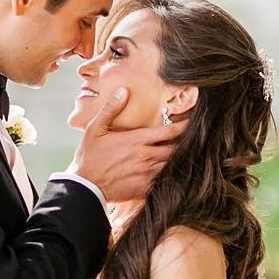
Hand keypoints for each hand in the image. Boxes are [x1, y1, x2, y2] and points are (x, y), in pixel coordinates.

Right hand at [70, 88, 187, 203]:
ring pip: (172, 165)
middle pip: (176, 149)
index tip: (191, 121)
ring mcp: (147, 174)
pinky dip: (170, 175)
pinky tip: (172, 173)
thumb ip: (111, 109)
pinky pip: (164, 181)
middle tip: (193, 138)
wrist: (85, 187)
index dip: (184, 126)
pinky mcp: (145, 188)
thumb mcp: (96, 128)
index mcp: (137, 140)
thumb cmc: (90, 157)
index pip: (169, 132)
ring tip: (186, 154)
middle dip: (185, 143)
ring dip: (178, 159)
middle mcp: (146, 156)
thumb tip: (123, 90)